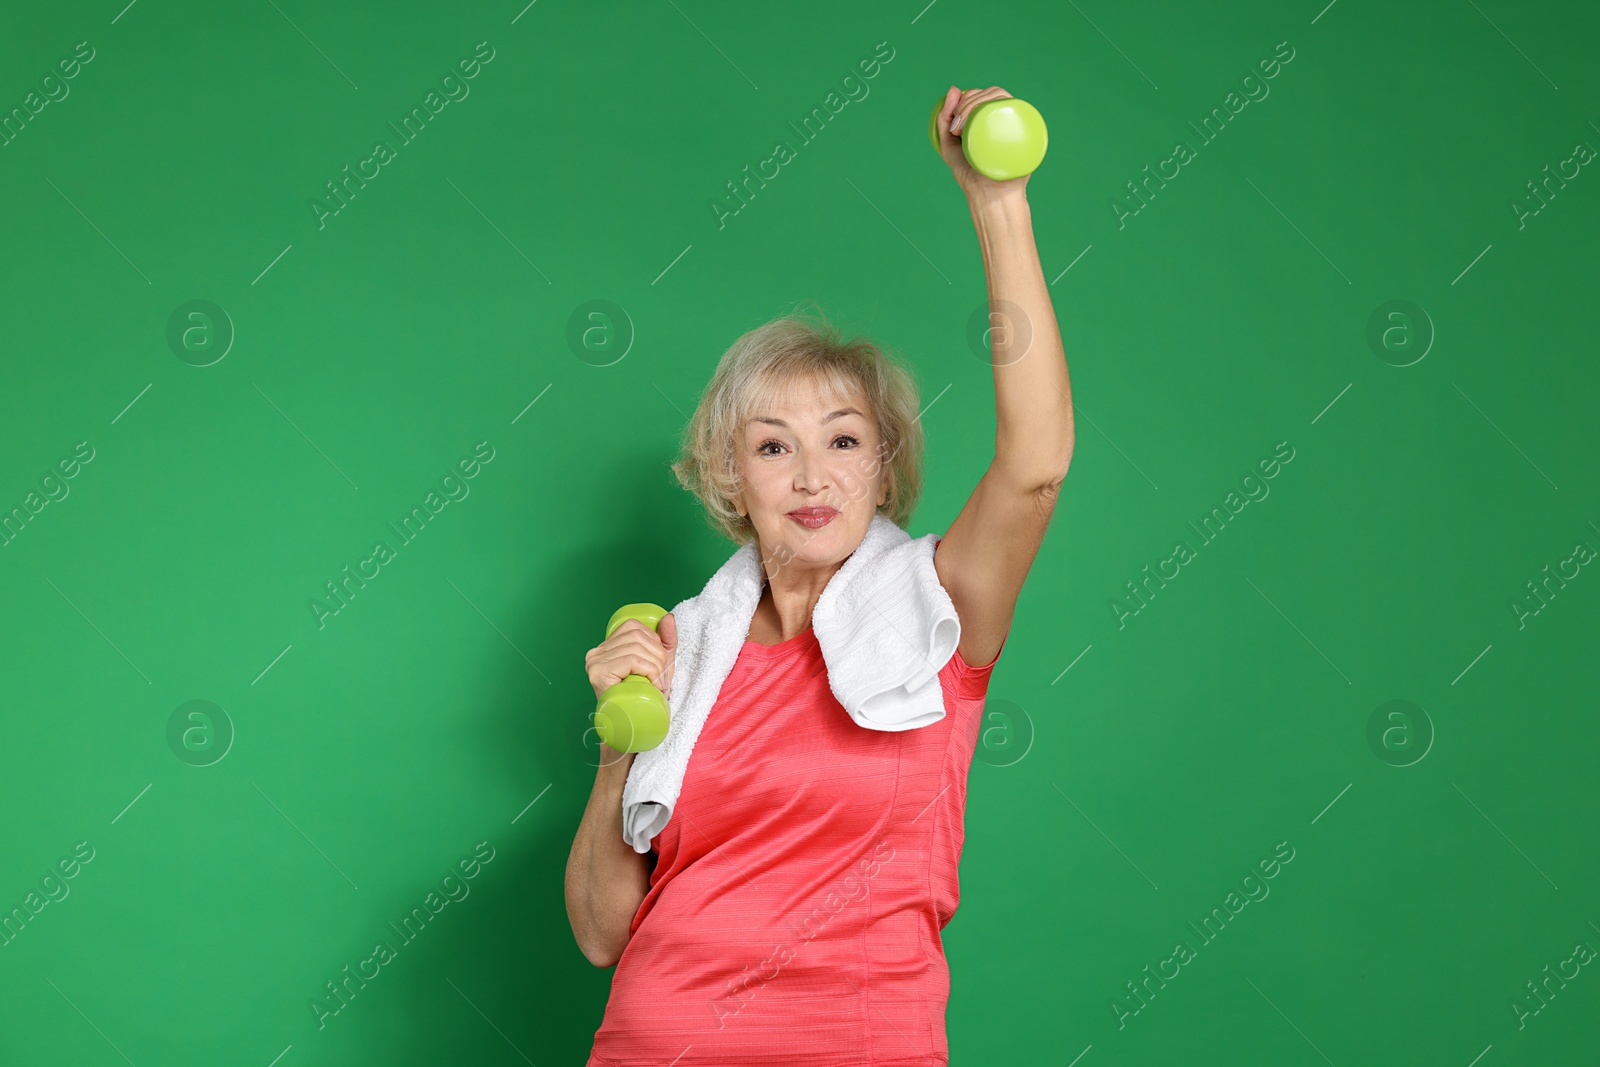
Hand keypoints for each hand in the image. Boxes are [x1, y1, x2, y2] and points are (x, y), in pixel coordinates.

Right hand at [585, 612, 676, 702]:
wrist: (631, 731)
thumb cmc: (644, 698)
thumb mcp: (660, 665)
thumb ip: (666, 641)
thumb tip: (668, 617)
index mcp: (606, 646)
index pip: (633, 627)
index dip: (654, 641)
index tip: (661, 666)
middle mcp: (596, 652)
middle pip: (636, 636)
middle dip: (659, 656)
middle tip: (663, 681)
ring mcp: (594, 662)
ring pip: (636, 647)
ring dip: (657, 667)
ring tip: (660, 685)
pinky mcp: (599, 673)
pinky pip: (631, 659)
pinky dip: (649, 670)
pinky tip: (653, 685)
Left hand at [933, 84, 1030, 202]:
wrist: (990, 197)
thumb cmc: (971, 174)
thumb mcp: (949, 146)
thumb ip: (944, 121)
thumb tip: (953, 88)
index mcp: (991, 118)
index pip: (982, 94)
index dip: (966, 99)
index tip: (954, 123)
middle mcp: (1005, 118)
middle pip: (992, 93)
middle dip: (969, 102)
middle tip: (957, 128)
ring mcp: (1017, 124)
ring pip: (1002, 98)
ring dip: (979, 103)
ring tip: (963, 128)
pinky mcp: (1027, 133)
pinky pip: (1020, 109)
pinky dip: (1003, 104)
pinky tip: (988, 116)